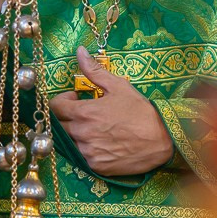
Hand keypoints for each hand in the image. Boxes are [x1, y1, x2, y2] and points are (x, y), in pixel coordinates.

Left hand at [49, 46, 173, 175]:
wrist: (162, 139)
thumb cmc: (140, 110)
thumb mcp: (118, 86)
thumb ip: (94, 70)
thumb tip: (79, 51)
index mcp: (84, 112)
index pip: (55, 108)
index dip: (62, 102)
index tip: (75, 100)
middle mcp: (82, 133)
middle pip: (59, 127)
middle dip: (67, 118)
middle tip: (84, 115)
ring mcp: (88, 152)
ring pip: (69, 143)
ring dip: (76, 135)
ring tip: (94, 129)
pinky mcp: (96, 166)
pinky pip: (81, 158)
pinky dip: (86, 150)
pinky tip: (102, 143)